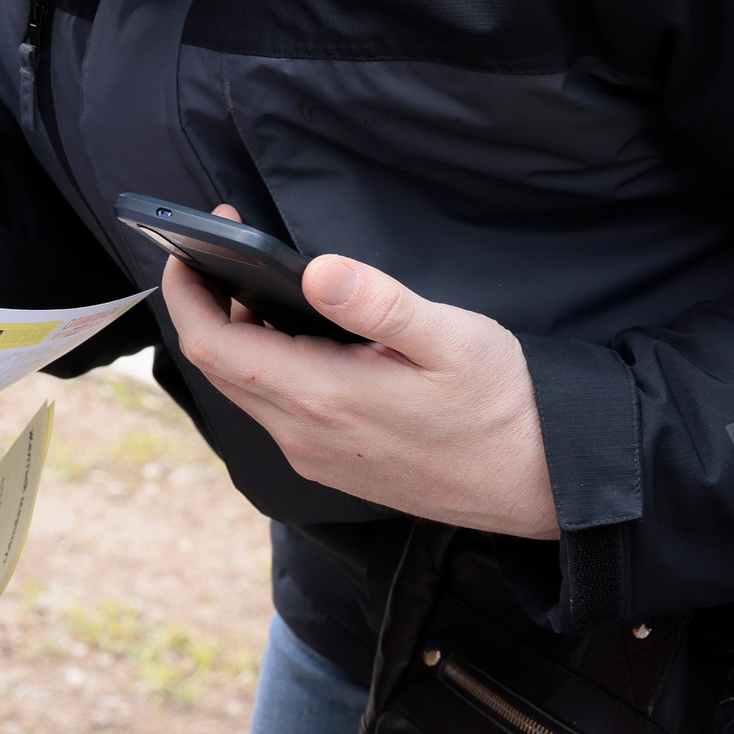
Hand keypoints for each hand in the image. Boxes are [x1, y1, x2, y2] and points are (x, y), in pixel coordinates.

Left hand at [161, 207, 557, 538]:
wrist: (548, 484)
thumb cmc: (506, 405)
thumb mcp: (451, 337)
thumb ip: (378, 303)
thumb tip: (314, 271)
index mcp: (320, 398)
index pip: (212, 345)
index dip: (186, 294)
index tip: (185, 248)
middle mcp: (303, 435)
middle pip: (220, 365)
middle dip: (207, 304)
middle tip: (225, 250)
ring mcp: (315, 455)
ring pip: (247, 389)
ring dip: (239, 336)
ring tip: (259, 282)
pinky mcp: (333, 465)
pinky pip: (276, 409)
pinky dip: (268, 365)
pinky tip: (299, 334)